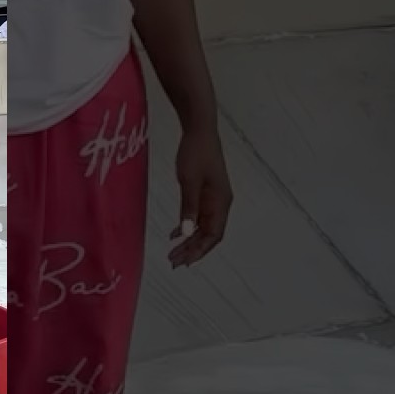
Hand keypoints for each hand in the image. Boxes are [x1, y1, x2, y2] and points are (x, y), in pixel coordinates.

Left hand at [168, 127, 232, 266]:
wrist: (199, 131)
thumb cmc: (195, 153)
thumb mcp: (188, 182)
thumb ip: (188, 208)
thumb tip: (188, 232)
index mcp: (221, 202)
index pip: (214, 235)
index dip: (200, 251)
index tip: (184, 262)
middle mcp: (221, 203)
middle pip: (209, 234)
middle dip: (193, 250)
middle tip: (173, 262)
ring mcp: (215, 198)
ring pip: (204, 227)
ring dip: (190, 240)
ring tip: (173, 252)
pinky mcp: (206, 192)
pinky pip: (199, 216)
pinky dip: (188, 226)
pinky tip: (175, 233)